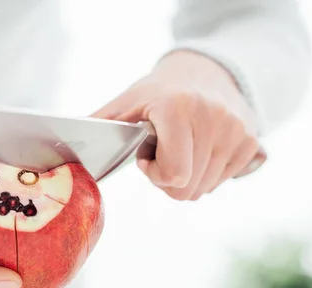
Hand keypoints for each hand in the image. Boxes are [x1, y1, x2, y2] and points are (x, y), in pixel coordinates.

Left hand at [92, 50, 260, 200]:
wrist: (204, 74)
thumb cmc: (156, 95)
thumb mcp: (124, 105)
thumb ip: (97, 126)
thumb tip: (59, 145)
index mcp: (178, 108)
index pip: (174, 175)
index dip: (155, 175)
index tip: (147, 158)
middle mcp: (213, 117)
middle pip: (187, 189)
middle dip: (167, 181)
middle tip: (163, 156)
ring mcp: (237, 130)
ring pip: (205, 189)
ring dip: (187, 178)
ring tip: (181, 149)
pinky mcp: (252, 142)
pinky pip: (224, 181)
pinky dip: (208, 174)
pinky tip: (200, 150)